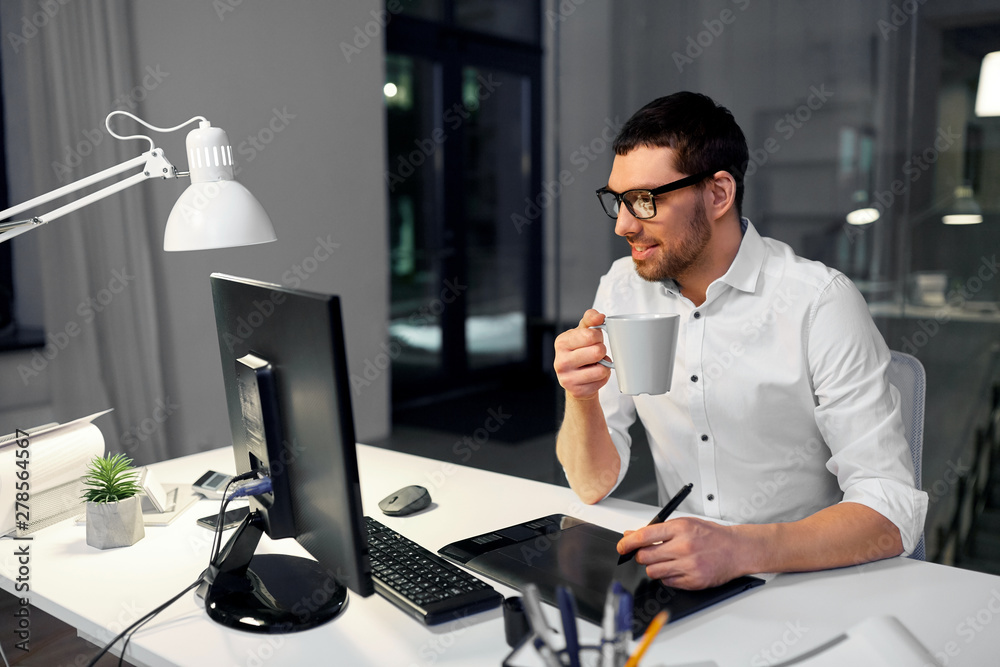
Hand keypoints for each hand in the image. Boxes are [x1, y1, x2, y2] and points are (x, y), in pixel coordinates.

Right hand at [553, 309, 612, 399]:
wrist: (576, 377)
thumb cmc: (580, 351)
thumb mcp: (583, 332)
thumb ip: (591, 319)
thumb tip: (599, 316)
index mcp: (561, 342)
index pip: (590, 335)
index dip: (598, 336)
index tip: (594, 339)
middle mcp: (560, 361)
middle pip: (597, 352)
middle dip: (602, 351)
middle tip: (595, 353)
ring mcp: (567, 379)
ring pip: (601, 369)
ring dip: (604, 365)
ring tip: (595, 364)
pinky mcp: (577, 391)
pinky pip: (601, 381)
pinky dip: (603, 378)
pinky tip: (594, 375)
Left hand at [617, 517, 747, 589]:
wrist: (736, 549)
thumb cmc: (711, 535)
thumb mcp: (684, 524)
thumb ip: (658, 529)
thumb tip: (632, 534)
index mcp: (680, 528)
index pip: (644, 536)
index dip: (627, 543)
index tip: (622, 546)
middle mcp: (684, 547)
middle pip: (645, 557)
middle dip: (641, 556)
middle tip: (646, 554)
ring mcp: (689, 565)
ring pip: (654, 572)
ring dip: (653, 567)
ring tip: (664, 561)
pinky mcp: (693, 581)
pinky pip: (668, 582)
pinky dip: (667, 576)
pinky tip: (676, 568)